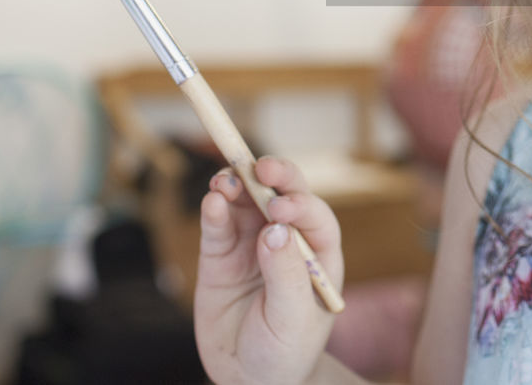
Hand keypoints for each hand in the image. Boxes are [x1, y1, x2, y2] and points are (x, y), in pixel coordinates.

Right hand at [194, 156, 344, 384]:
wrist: (249, 379)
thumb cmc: (286, 351)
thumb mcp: (292, 320)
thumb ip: (285, 275)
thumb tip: (274, 229)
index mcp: (318, 254)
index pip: (314, 216)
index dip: (299, 203)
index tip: (279, 207)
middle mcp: (287, 241)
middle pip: (282, 195)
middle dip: (272, 175)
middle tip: (258, 167)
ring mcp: (251, 245)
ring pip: (246, 203)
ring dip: (237, 184)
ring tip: (224, 181)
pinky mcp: (220, 257)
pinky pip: (218, 227)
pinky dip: (214, 210)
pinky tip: (212, 201)